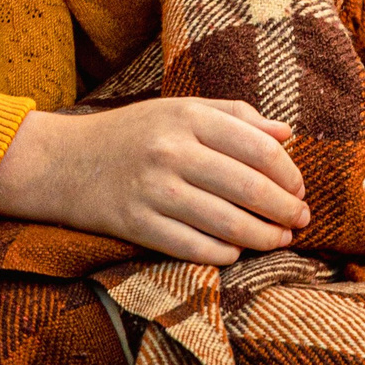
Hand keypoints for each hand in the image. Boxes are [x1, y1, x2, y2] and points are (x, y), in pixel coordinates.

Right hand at [0, 97, 310, 264]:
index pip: (259, 148)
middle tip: (301, 222)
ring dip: (263, 238)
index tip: (301, 190)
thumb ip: (237, 117)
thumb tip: (287, 134)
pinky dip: (225, 254)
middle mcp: (172, 151)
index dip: (289, 174)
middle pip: (249, 188)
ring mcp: (152, 190)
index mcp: (188, 116)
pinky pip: (194, 248)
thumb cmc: (134, 133)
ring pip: (227, 223)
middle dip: (285, 210)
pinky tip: (238, 253)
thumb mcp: (181, 110)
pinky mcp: (135, 224)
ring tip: (280, 240)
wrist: (63, 162)